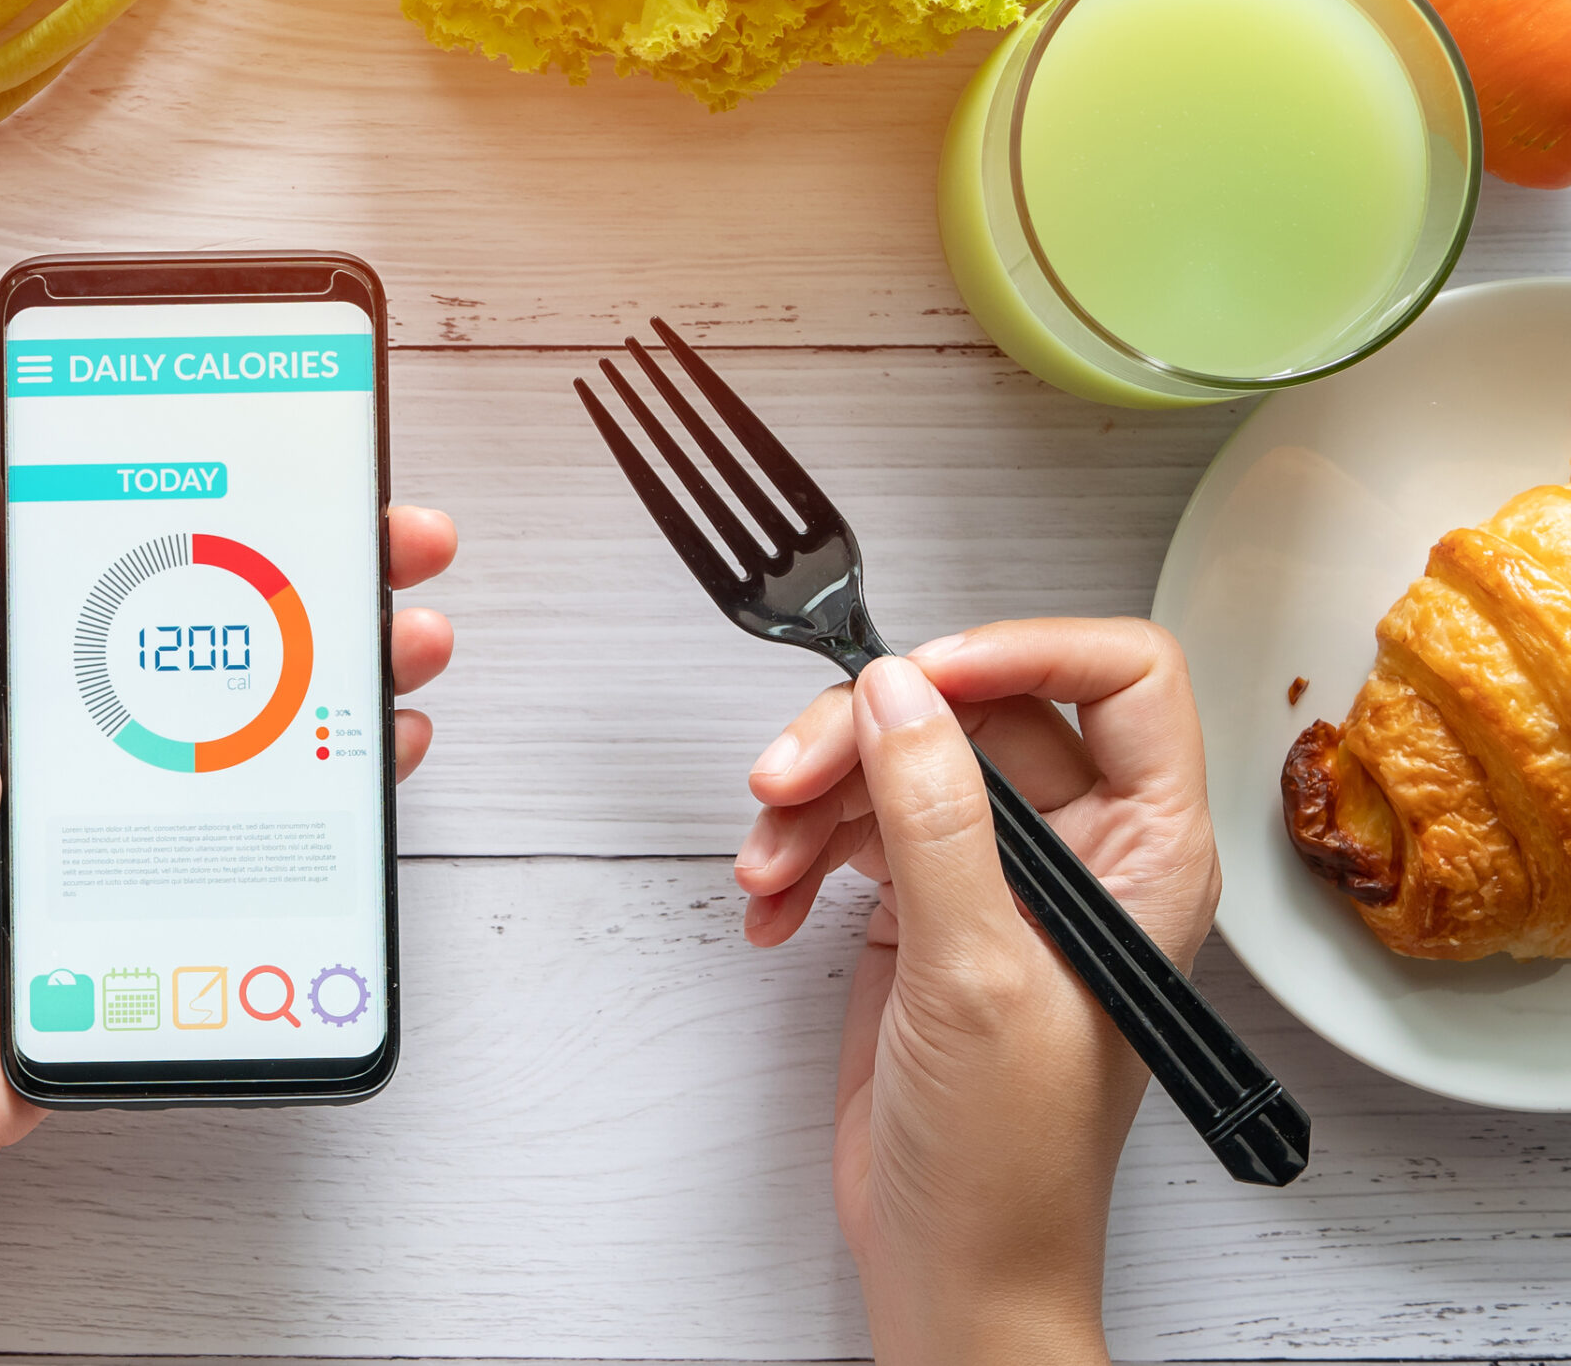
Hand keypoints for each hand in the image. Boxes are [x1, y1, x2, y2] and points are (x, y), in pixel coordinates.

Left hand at [0, 451, 457, 1363]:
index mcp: (20, 682)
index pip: (134, 566)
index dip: (216, 509)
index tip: (289, 463)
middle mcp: (96, 738)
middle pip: (227, 638)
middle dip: (323, 579)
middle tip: (402, 539)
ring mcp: (146, 820)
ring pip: (270, 726)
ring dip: (354, 673)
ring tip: (414, 636)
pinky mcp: (183, 897)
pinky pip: (281, 832)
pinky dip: (345, 786)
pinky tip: (385, 749)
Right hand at [732, 619, 1217, 1365]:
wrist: (952, 1261)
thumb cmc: (1012, 1159)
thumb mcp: (974, 972)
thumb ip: (937, 819)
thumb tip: (898, 695)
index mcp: (1147, 851)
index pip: (1120, 679)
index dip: (1021, 652)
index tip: (915, 674)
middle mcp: (1081, 850)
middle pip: (974, 714)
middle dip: (865, 738)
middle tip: (787, 777)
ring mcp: (998, 878)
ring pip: (899, 765)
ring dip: (814, 804)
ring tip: (765, 866)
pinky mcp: (926, 909)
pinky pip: (855, 831)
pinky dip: (799, 857)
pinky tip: (771, 907)